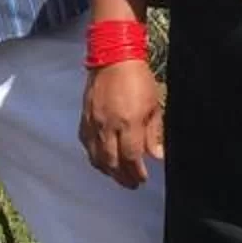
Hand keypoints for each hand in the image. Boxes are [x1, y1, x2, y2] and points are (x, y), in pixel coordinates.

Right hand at [79, 60, 161, 187]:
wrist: (113, 58)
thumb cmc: (138, 79)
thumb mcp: (154, 105)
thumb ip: (154, 133)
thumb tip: (156, 156)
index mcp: (129, 123)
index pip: (131, 158)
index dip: (136, 172)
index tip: (142, 179)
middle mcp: (108, 126)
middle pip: (112, 162)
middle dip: (122, 177)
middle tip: (131, 184)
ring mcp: (94, 123)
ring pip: (97, 157)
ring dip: (108, 171)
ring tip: (118, 176)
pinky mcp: (84, 118)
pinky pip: (87, 145)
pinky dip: (94, 157)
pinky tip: (102, 160)